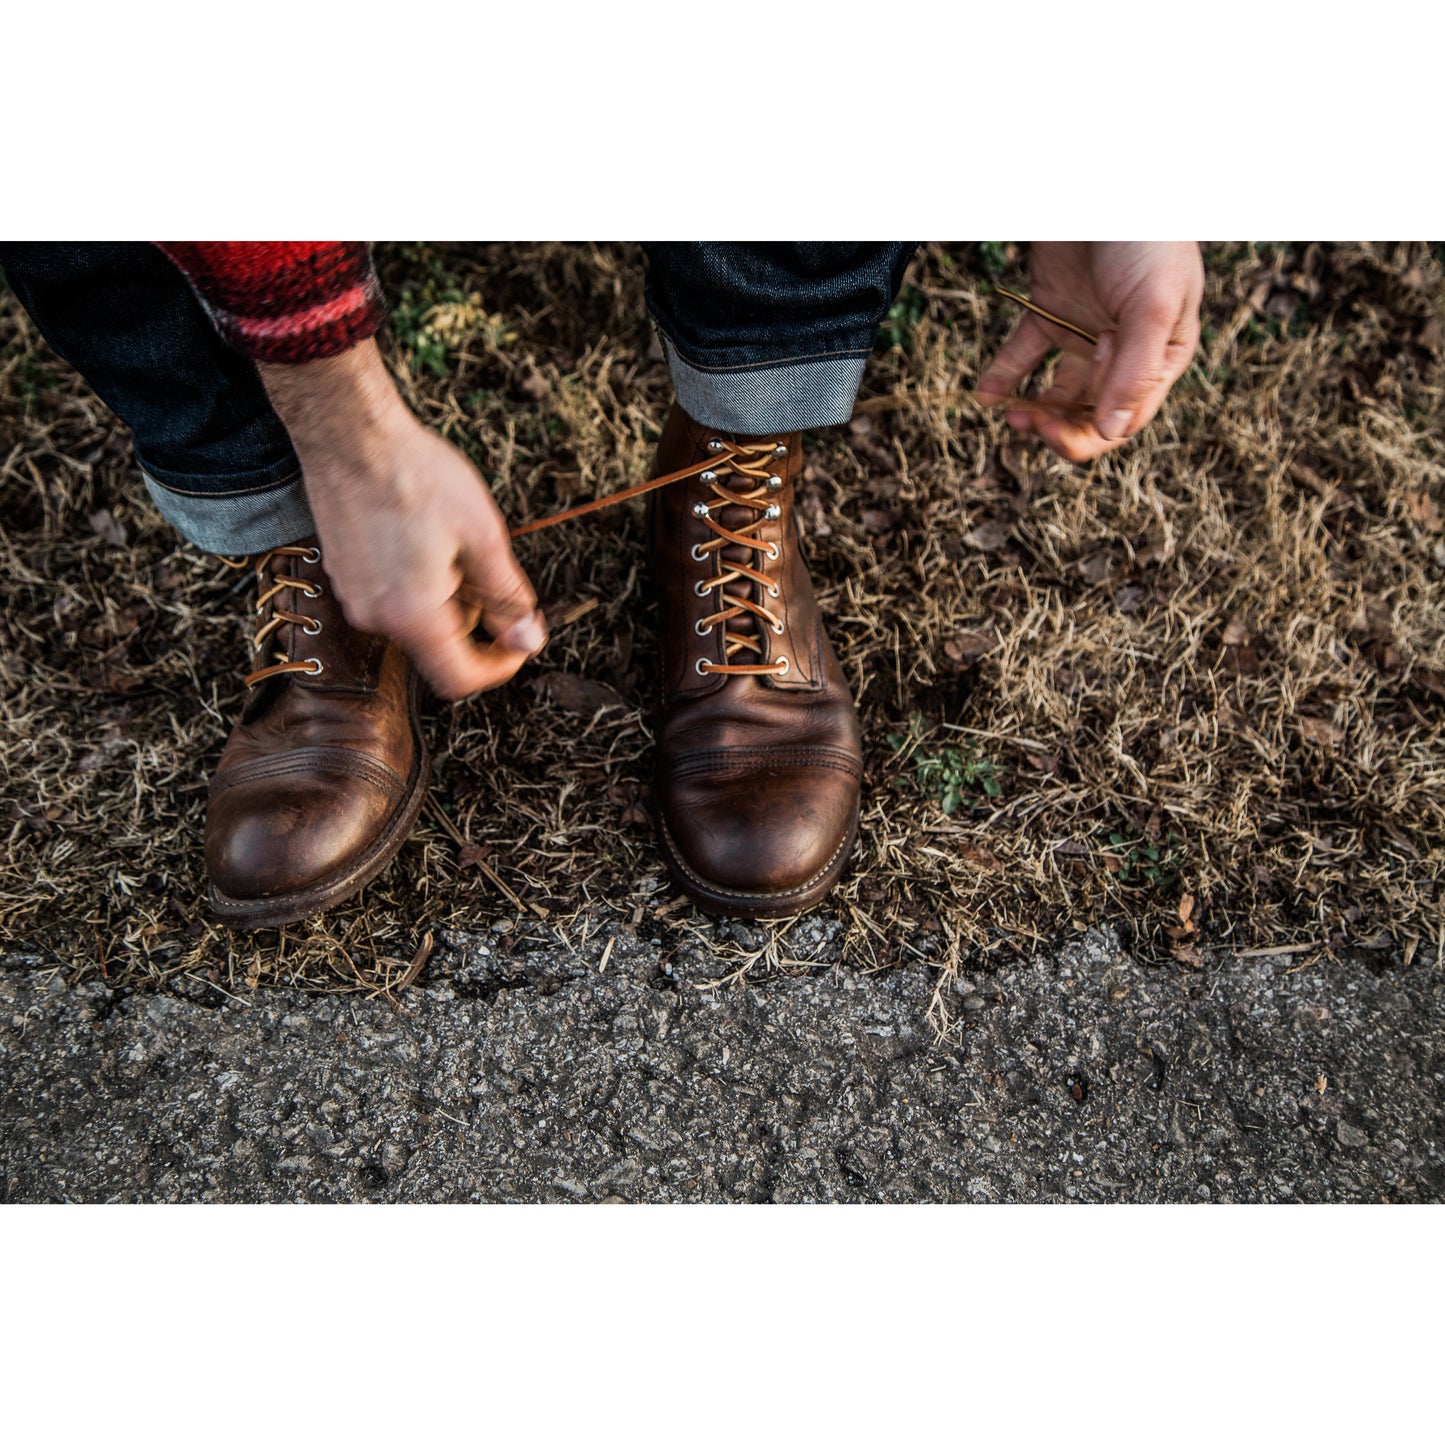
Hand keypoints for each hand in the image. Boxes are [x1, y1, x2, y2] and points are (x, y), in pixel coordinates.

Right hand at [258, 341, 545, 698]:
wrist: (350, 432)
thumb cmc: (418, 476)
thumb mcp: (483, 537)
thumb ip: (507, 597)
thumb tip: (530, 642)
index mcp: (413, 615)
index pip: (459, 679)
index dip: (499, 668)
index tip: (520, 639)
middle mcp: (376, 617)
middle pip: (440, 647)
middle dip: (474, 616)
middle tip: (485, 561)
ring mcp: (354, 597)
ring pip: (417, 621)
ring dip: (448, 595)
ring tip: (451, 538)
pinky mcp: (343, 576)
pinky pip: (393, 598)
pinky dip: (420, 582)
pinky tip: (423, 533)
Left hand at [975, 242, 1203, 461]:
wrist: (1106, 179)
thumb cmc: (1147, 239)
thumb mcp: (1154, 306)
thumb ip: (1135, 370)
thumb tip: (1112, 431)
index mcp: (1161, 357)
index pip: (1124, 418)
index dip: (1090, 433)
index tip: (1055, 430)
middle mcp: (1123, 351)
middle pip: (1089, 412)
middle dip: (1060, 427)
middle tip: (1029, 425)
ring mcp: (1084, 332)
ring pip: (1056, 392)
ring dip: (1033, 409)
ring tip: (1010, 413)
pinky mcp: (1049, 311)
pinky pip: (1024, 355)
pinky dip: (1004, 376)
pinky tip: (986, 394)